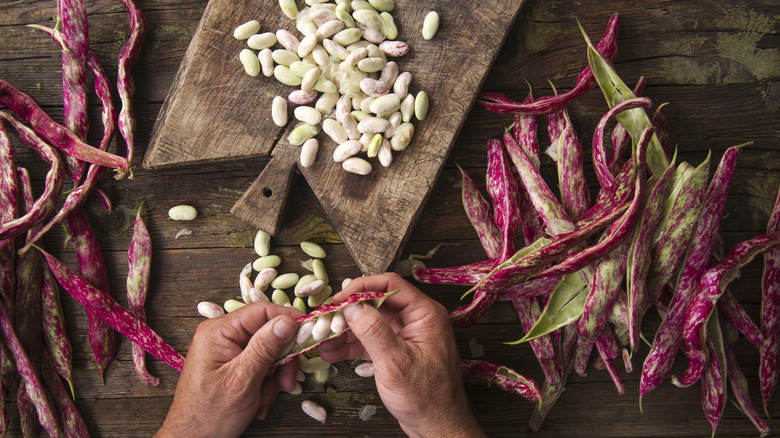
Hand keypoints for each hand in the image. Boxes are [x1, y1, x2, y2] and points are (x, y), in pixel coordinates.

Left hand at [155, 301, 301, 437]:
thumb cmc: (209, 414)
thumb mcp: (243, 380)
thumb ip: (265, 348)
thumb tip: (288, 321)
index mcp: (219, 331)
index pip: (262, 311)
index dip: (288, 321)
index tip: (308, 336)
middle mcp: (223, 335)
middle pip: (268, 333)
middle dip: (280, 360)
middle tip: (286, 383)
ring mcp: (228, 351)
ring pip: (268, 352)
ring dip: (274, 377)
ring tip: (264, 399)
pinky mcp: (233, 365)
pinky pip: (261, 365)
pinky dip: (265, 384)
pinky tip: (257, 402)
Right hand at [319, 273, 483, 437]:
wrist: (437, 427)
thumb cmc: (427, 397)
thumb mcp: (396, 362)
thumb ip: (373, 331)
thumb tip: (352, 306)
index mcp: (425, 314)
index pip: (390, 284)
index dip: (361, 288)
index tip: (338, 299)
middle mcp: (417, 320)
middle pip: (376, 303)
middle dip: (348, 312)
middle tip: (323, 320)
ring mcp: (406, 335)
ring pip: (370, 322)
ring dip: (345, 330)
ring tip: (321, 339)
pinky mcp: (397, 351)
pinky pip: (371, 340)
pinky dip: (352, 345)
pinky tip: (331, 352)